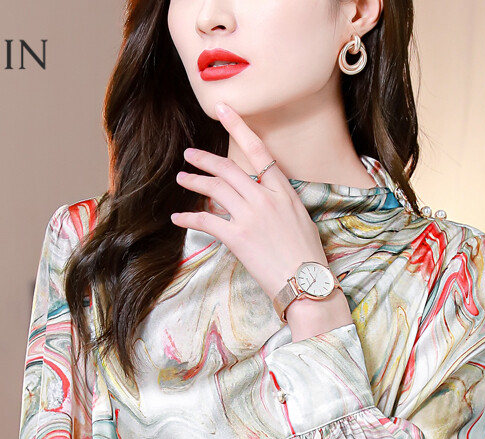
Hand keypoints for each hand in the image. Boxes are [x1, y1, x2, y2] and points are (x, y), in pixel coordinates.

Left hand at [169, 101, 333, 304]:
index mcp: (283, 192)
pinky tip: (178, 218)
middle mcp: (265, 199)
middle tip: (189, 155)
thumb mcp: (301, 220)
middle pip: (228, 169)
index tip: (223, 110)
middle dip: (205, 159)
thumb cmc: (307, 256)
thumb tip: (266, 198)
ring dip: (194, 182)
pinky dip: (189, 219)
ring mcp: (250, 217)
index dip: (239, 127)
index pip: (258, 151)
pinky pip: (207, 221)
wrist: (306, 282)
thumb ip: (281, 203)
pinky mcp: (237, 237)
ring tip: (182, 178)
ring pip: (215, 189)